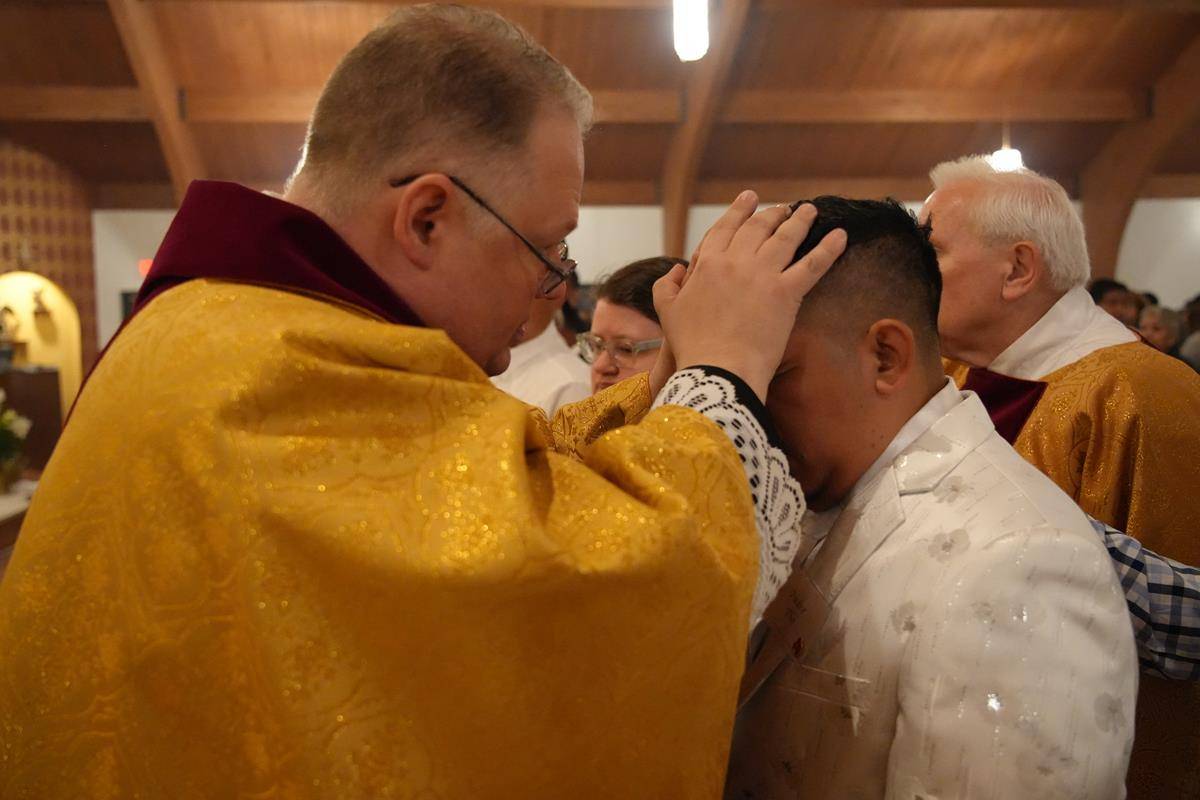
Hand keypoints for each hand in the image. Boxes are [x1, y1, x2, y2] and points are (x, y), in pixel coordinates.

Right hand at [653, 191, 845, 401]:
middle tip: (785, 208)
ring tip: (810, 211)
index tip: (750, 198)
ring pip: (786, 238)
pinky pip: (813, 264)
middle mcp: (736, 261)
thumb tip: (676, 270)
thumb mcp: (667, 313)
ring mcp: (763, 274)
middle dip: (773, 214)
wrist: (719, 369)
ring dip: (800, 220)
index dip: (739, 210)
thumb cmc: (692, 346)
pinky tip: (841, 236)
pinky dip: (829, 248)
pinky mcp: (787, 293)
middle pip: (758, 227)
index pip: (726, 228)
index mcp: (708, 263)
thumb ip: (667, 286)